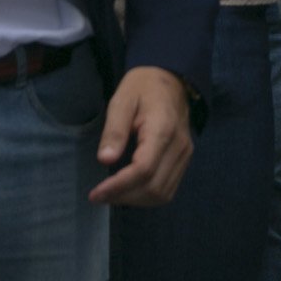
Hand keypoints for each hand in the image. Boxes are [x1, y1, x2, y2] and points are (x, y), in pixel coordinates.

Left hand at [89, 65, 194, 206]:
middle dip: (124, 197)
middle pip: (153, 187)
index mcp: (162, 129)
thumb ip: (114, 130)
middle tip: (98, 195)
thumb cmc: (142, 88)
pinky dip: (147, 196)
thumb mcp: (122, 100)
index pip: (143, 169)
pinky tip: (129, 190)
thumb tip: (105, 160)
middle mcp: (179, 146)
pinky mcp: (184, 160)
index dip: (119, 186)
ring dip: (135, 200)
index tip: (96, 193)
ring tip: (112, 194)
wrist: (171, 80)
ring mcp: (185, 155)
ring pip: (162, 193)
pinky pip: (168, 189)